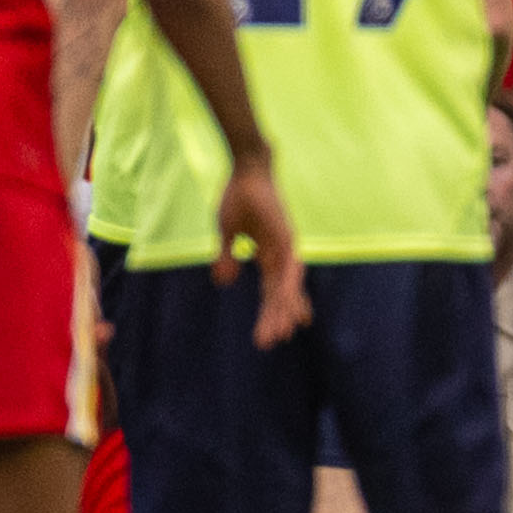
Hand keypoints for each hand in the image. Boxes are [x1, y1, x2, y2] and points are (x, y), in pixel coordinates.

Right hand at [216, 160, 307, 346]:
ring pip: (286, 285)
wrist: (248, 169)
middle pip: (280, 293)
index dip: (269, 313)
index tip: (265, 337)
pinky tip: (289, 304)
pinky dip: (287, 286)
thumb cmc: (238, 197)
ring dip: (284, 308)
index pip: (270, 292)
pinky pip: (286, 267)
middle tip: (270, 343)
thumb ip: (227, 257)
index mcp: (269, 255)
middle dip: (276, 318)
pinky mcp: (284, 236)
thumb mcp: (227, 233)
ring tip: (281, 333)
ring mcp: (285, 246)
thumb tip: (224, 282)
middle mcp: (282, 254)